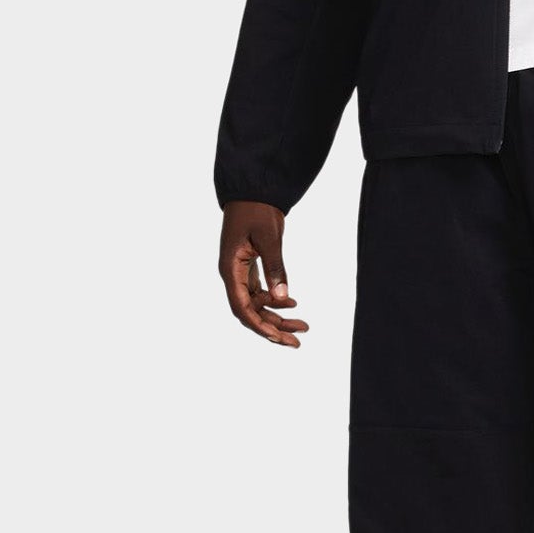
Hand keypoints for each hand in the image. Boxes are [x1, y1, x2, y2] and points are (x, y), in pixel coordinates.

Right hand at [219, 200, 306, 347]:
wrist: (253, 190)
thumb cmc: (258, 210)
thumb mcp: (270, 237)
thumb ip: (275, 267)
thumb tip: (282, 298)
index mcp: (230, 269)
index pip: (242, 308)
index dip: (259, 326)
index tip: (279, 338)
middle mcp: (232, 275)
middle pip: (250, 312)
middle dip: (273, 328)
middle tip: (298, 342)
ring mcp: (239, 272)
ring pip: (257, 304)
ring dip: (277, 317)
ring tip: (303, 326)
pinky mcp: (249, 267)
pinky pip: (260, 292)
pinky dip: (276, 301)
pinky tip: (293, 304)